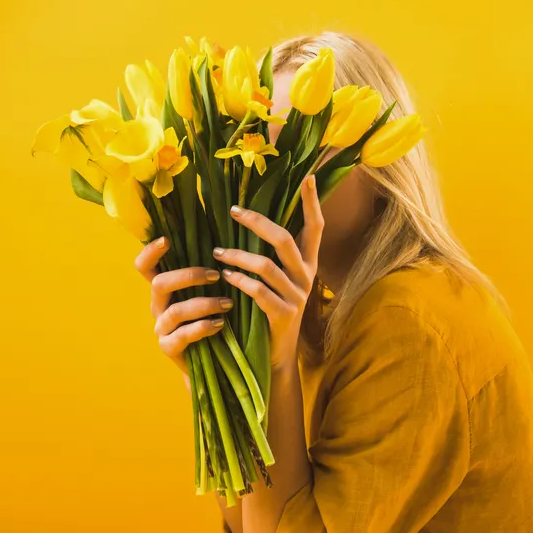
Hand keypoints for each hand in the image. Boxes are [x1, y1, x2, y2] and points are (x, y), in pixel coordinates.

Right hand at [134, 237, 233, 387]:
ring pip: (175, 311)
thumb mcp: (205, 294)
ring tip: (227, 304)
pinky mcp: (169, 348)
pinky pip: (182, 335)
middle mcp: (158, 306)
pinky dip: (202, 328)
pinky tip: (220, 324)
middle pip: (160, 284)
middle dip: (188, 276)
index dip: (149, 252)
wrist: (211, 361)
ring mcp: (161, 328)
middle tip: (216, 275)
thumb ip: (206, 275)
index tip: (166, 239)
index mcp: (163, 289)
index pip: (144, 267)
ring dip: (204, 304)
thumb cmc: (211, 318)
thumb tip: (223, 248)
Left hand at [214, 174, 323, 370]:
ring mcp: (297, 297)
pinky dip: (240, 282)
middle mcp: (307, 277)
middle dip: (257, 223)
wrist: (276, 355)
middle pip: (285, 240)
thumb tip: (249, 220)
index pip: (315, 228)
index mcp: (308, 264)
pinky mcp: (283, 316)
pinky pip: (259, 292)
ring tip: (216, 252)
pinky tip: (225, 277)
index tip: (307, 176)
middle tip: (232, 212)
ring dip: (238, 256)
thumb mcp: (278, 281)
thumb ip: (271, 255)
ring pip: (267, 266)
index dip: (312, 203)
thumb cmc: (271, 311)